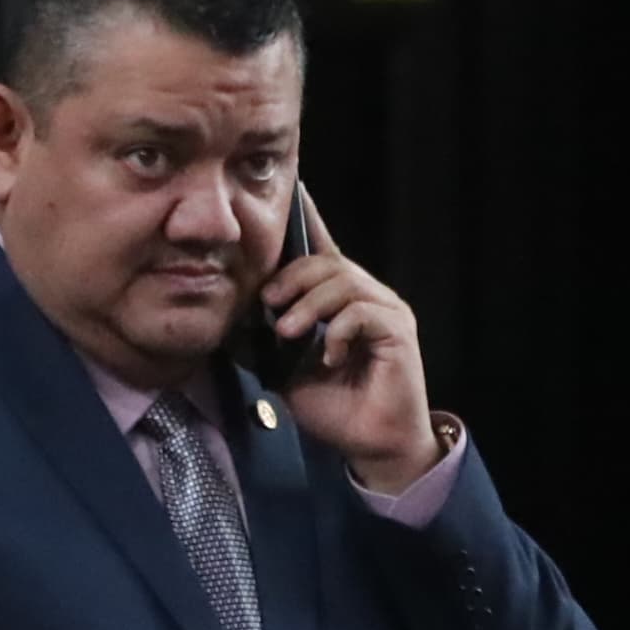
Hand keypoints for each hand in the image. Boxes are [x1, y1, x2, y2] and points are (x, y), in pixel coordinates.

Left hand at [260, 189, 440, 490]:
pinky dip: (338, 331)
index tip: (294, 187)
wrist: (370, 442)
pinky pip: (363, 312)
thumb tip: (229, 315)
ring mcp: (386, 311)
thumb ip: (264, 336)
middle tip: (269, 306)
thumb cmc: (332, 404)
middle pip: (327, 262)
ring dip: (308, 306)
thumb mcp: (282, 366)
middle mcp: (367, 297)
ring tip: (290, 333)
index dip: (309, 218)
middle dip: (291, 278)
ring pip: (343, 282)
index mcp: (339, 300)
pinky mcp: (399, 331)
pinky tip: (329, 356)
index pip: (322, 249)